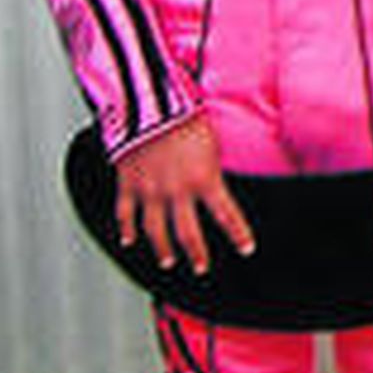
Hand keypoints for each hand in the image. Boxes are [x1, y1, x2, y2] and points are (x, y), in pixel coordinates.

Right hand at [115, 116, 254, 274]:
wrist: (150, 105)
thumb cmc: (186, 116)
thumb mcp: (213, 143)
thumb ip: (214, 168)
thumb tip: (221, 182)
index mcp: (204, 180)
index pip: (228, 215)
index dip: (239, 235)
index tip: (247, 249)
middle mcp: (177, 191)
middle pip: (188, 234)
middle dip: (197, 254)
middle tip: (201, 268)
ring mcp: (150, 191)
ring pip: (156, 231)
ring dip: (162, 249)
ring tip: (168, 261)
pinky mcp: (128, 184)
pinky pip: (125, 214)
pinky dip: (126, 229)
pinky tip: (127, 240)